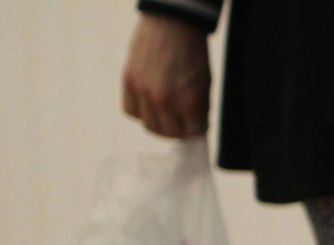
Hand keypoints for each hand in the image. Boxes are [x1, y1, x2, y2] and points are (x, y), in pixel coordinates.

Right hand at [121, 13, 210, 138]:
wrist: (172, 23)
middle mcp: (164, 98)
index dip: (195, 130)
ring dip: (160, 125)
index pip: (192, 132)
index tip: (195, 125)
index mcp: (188, 100)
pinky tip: (149, 105)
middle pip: (169, 133)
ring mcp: (143, 90)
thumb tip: (194, 130)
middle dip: (179, 130)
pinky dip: (140, 112)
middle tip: (181, 122)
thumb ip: (200, 110)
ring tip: (166, 115)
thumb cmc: (192, 53)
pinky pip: (130, 110)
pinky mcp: (128, 80)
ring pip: (149, 126)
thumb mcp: (205, 84)